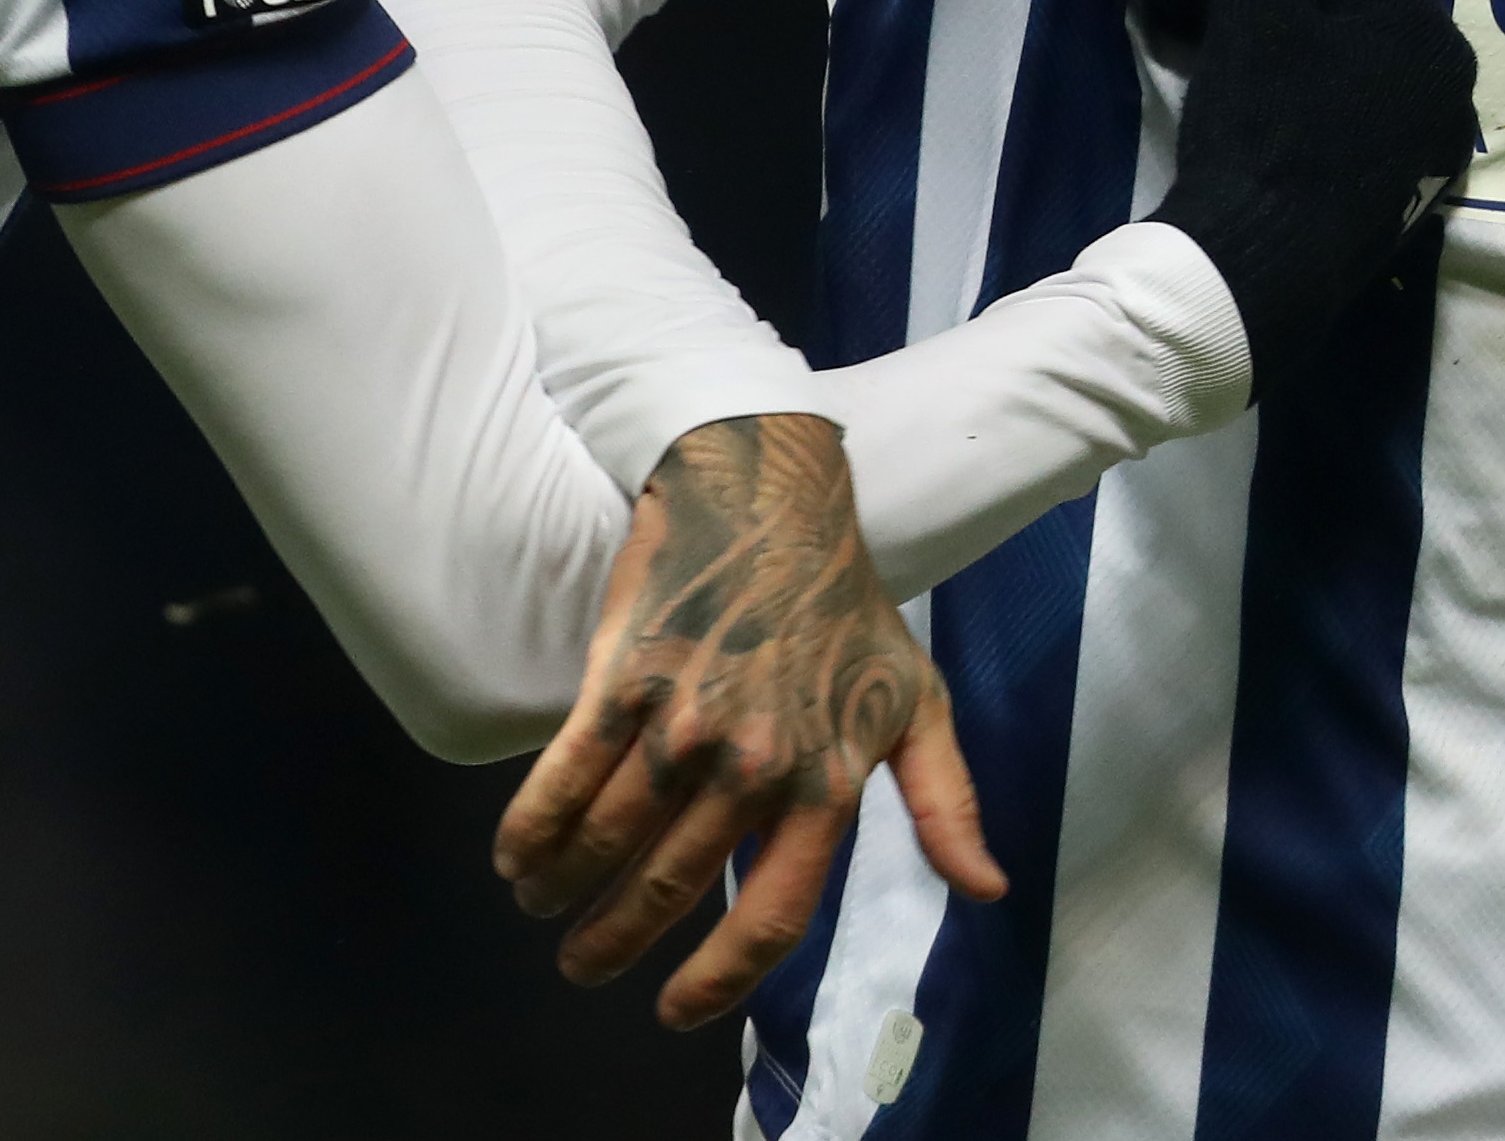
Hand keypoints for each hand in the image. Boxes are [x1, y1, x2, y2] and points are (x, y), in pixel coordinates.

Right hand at [493, 413, 1008, 1028]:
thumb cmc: (848, 607)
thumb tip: (988, 890)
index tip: (671, 1012)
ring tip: (543, 904)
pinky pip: (564, 778)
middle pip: (669, 890)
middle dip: (613, 941)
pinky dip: (532, 830)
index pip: (773, 914)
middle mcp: (756, 762)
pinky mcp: (625, 676)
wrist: (771, 493)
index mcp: (829, 781)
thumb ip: (945, 802)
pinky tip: (516, 857)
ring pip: (607, 841)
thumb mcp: (918, 702)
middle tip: (584, 962)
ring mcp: (686, 720)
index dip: (717, 978)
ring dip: (563, 889)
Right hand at [1121, 0, 1481, 392]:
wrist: (1250, 287)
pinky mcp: (1355, 189)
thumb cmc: (1266, 138)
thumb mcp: (1253, 16)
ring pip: (1309, 46)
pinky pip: (1304, 98)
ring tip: (1159, 5)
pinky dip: (1248, 67)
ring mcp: (1398, 145)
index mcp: (1428, 38)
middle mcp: (1432, 89)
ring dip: (1231, 12)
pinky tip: (1191, 57)